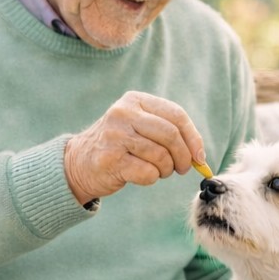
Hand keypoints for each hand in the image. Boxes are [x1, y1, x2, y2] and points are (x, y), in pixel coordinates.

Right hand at [63, 91, 206, 202]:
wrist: (79, 163)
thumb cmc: (119, 147)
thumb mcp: (140, 127)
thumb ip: (169, 132)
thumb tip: (200, 156)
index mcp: (135, 100)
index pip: (176, 115)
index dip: (193, 138)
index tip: (199, 157)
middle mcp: (123, 113)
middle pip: (171, 135)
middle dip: (183, 157)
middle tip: (182, 169)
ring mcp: (115, 136)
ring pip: (161, 156)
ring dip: (166, 170)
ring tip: (158, 171)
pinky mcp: (110, 160)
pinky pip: (148, 173)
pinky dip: (151, 179)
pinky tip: (140, 175)